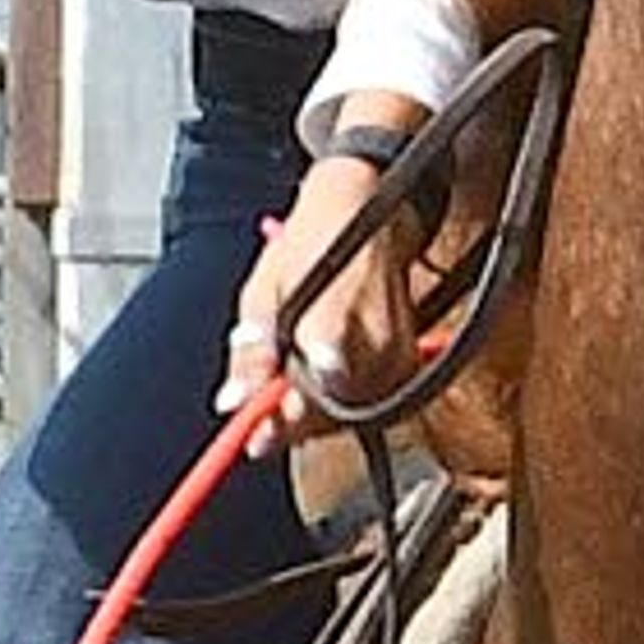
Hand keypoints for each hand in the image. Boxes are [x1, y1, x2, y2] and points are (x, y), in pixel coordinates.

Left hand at [218, 155, 424, 448]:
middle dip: (295, 420)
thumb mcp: (262, 292)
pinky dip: (343, 399)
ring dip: (317, 410)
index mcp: (332, 333)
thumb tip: (232, 403)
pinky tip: (323, 377)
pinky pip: (372, 403)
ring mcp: (399, 359)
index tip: (253, 437)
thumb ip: (251, 354)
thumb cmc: (311, 241)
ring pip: (350, 415)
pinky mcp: (411, 364)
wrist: (367, 206)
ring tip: (294, 381)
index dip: (277, 425)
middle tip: (266, 411)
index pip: (305, 406)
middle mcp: (374, 351)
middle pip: (329, 418)